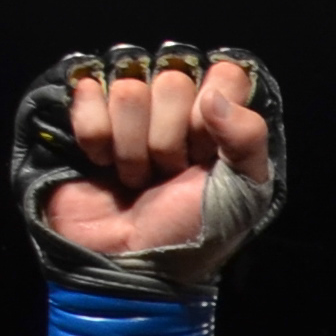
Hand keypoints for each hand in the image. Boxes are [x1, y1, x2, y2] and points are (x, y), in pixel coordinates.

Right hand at [43, 50, 271, 261]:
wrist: (134, 261)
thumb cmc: (194, 229)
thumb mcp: (244, 192)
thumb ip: (248, 138)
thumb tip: (214, 94)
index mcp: (221, 116)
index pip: (224, 73)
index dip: (214, 114)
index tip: (208, 153)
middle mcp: (175, 103)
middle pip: (172, 80)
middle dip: (169, 140)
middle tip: (169, 173)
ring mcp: (129, 106)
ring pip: (128, 89)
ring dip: (132, 147)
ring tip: (138, 177)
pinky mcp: (86, 112)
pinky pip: (87, 92)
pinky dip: (96, 137)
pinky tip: (103, 162)